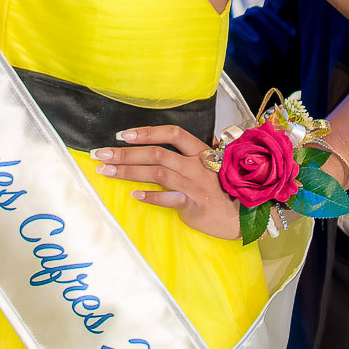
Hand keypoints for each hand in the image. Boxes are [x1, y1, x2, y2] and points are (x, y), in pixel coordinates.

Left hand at [91, 125, 239, 239]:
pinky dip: (150, 197)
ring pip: (157, 173)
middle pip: (157, 153)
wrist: (248, 216)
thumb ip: (193, 157)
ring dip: (128, 171)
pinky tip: (133, 195)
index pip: (173, 133)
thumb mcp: (214, 167)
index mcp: (202, 152)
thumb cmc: (228, 190)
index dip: (147, 132)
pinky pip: (169, 199)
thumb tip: (168, 150)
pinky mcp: (194, 206)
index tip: (122, 135)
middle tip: (101, 154)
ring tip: (105, 171)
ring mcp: (195, 185)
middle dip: (125, 153)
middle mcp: (197, 166)